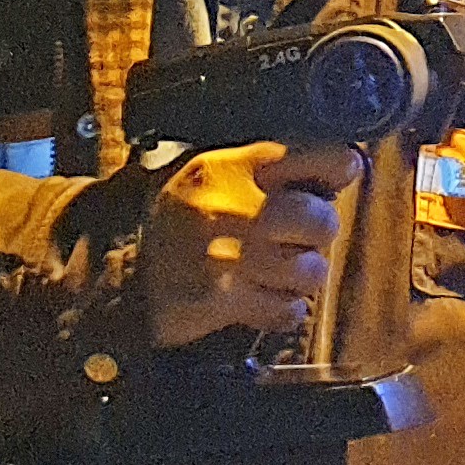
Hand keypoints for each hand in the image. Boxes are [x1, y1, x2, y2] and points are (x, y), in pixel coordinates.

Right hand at [140, 142, 360, 349]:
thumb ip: (270, 168)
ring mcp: (228, 256)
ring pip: (310, 270)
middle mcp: (233, 207)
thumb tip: (347, 165)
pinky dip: (283, 309)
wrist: (117, 270)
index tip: (341, 174)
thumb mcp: (212, 176)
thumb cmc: (176, 222)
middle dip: (316, 233)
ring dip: (300, 276)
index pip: (314, 154)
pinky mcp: (221, 299)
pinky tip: (264, 300)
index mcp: (231, 167)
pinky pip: (286, 309)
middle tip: (297, 238)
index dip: (338, 166)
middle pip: (321, 220)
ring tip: (277, 272)